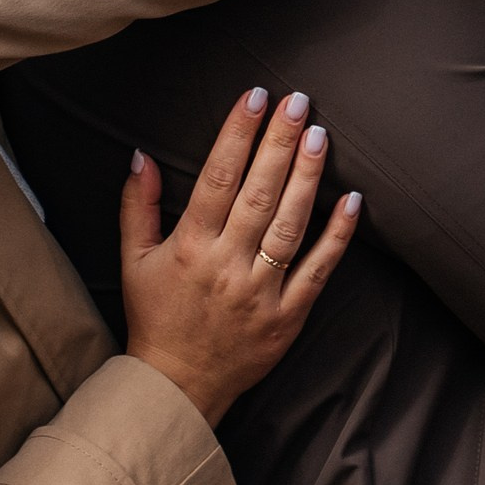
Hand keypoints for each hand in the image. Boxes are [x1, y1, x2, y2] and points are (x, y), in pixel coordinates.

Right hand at [120, 87, 359, 425]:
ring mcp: (260, 291)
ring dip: (307, 177)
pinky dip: (336, 236)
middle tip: (297, 102)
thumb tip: (140, 156)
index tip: (254, 97)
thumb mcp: (134, 261)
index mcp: (189, 247)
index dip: (237, 134)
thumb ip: (138, 206)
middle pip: (258, 193)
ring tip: (320, 135)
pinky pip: (317, 270)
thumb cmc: (156, 317)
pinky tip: (351, 200)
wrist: (177, 386)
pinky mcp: (288, 315)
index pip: (217, 178)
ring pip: (289, 224)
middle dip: (279, 143)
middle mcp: (226, 265)